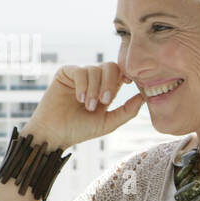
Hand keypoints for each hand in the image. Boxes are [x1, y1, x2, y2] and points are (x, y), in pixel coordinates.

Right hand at [24, 61, 144, 148]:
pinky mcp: (65, 73)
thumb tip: (144, 97)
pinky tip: (79, 99)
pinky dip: (82, 85)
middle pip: (110, 67)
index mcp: (107, 89)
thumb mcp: (109, 123)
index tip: (128, 83)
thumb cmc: (81, 130)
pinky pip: (80, 71)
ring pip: (95, 70)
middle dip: (110, 84)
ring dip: (94, 89)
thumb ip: (127, 111)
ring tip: (88, 106)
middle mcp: (95, 80)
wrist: (55, 134)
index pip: (121, 73)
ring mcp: (80, 75)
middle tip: (104, 101)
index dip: (127, 74)